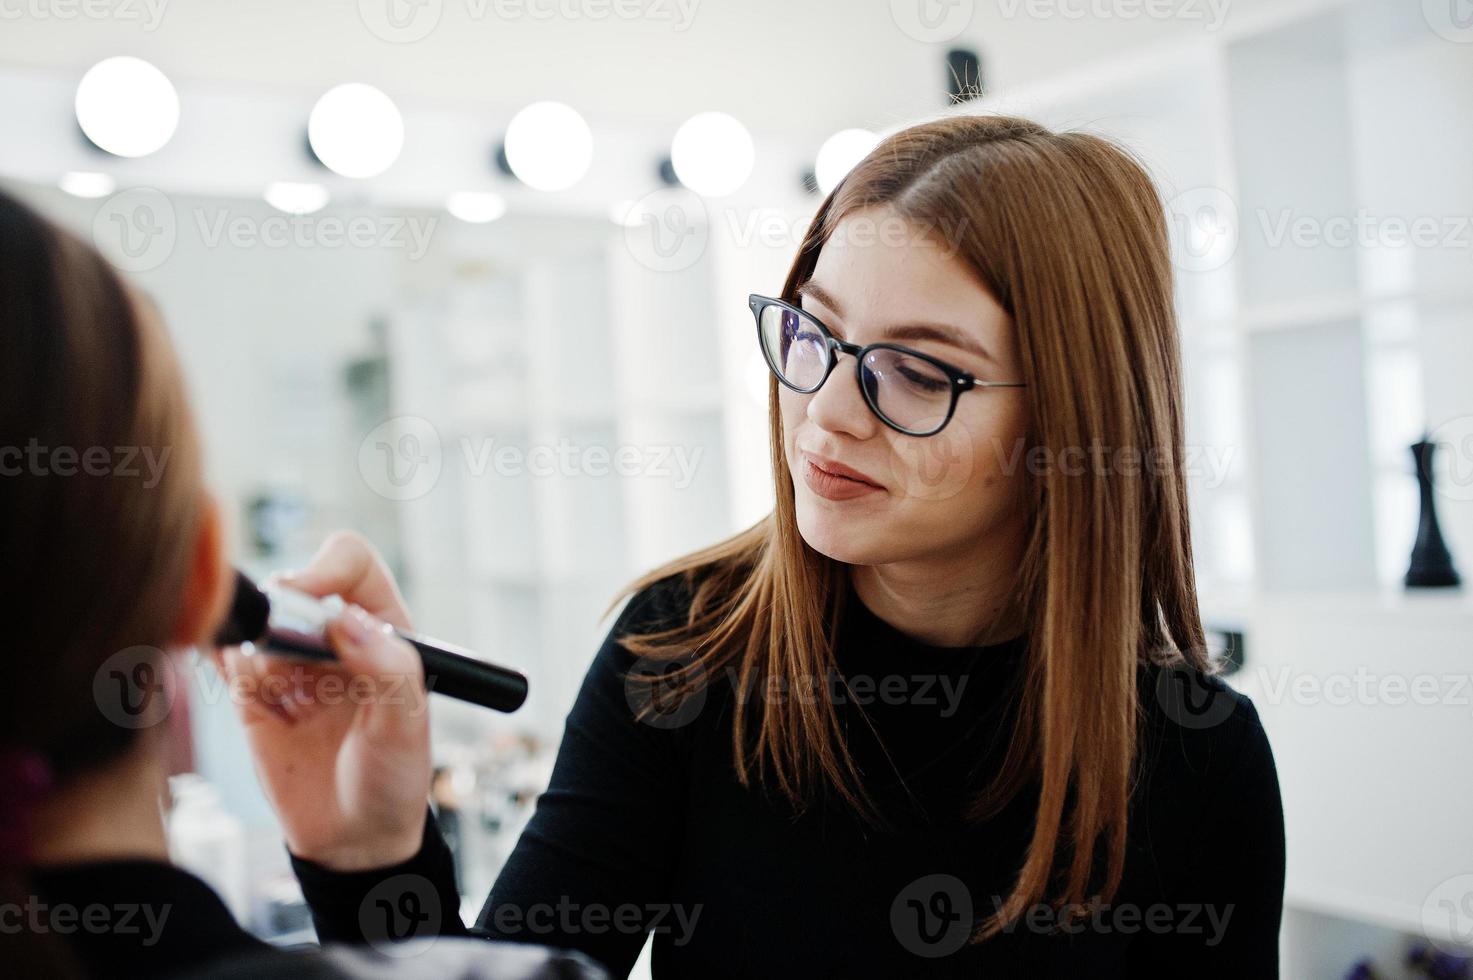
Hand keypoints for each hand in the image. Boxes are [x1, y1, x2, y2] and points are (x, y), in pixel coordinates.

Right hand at [213, 531, 431, 869]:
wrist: (354, 838)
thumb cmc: (393, 778)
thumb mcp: (406, 726)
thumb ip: (387, 668)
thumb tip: (343, 619)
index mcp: (383, 626)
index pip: (350, 563)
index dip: (324, 570)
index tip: (309, 603)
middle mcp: (333, 634)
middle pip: (291, 583)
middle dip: (279, 611)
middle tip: (280, 655)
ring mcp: (289, 661)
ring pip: (250, 616)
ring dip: (247, 639)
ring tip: (274, 693)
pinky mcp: (250, 692)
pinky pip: (222, 653)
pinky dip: (217, 654)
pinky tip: (241, 686)